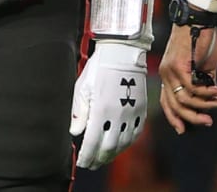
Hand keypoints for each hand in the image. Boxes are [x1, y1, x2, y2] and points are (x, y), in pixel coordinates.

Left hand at [70, 43, 148, 167]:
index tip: (83, 162)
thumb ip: (79, 112)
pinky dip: (128, 142)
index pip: (92, 142)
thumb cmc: (99, 68)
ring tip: (105, 157)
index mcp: (101, 110)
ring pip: (123, 143)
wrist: (123, 52)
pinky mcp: (141, 108)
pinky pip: (137, 132)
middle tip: (92, 164)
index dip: (87, 156)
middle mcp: (118, 114)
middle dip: (99, 159)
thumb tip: (75, 132)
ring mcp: (132, 112)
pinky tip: (121, 144)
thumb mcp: (83, 88)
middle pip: (108, 147)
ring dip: (113, 154)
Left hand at [159, 24, 216, 134]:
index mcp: (168, 74)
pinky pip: (191, 88)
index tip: (184, 129)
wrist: (199, 18)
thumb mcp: (202, 64)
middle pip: (175, 106)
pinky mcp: (179, 65)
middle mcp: (165, 74)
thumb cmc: (200, 37)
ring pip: (184, 100)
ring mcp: (171, 70)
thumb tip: (211, 97)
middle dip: (193, 117)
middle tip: (208, 121)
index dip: (174, 118)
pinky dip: (205, 93)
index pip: (166, 102)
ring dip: (203, 105)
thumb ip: (204, 81)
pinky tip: (216, 91)